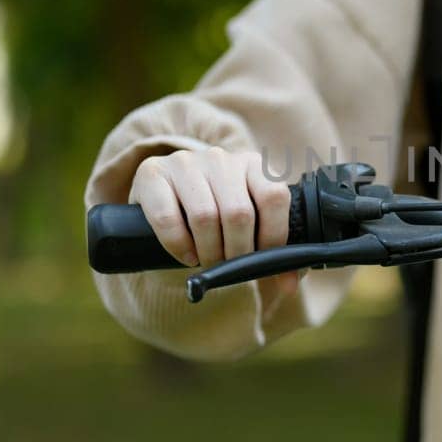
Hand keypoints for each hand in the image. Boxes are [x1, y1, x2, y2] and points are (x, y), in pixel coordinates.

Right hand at [128, 147, 301, 299]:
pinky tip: (186, 256)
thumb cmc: (217, 217)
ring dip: (209, 252)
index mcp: (252, 164)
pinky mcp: (152, 173)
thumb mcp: (248, 224)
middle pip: (239, 213)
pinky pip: (168, 218)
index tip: (263, 260)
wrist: (167, 202)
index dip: (273, 236)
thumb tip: (290, 284)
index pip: (274, 197)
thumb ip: (272, 250)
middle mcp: (220, 157)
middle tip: (231, 266)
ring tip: (208, 262)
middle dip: (237, 252)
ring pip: (205, 217)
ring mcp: (185, 162)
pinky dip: (179, 246)